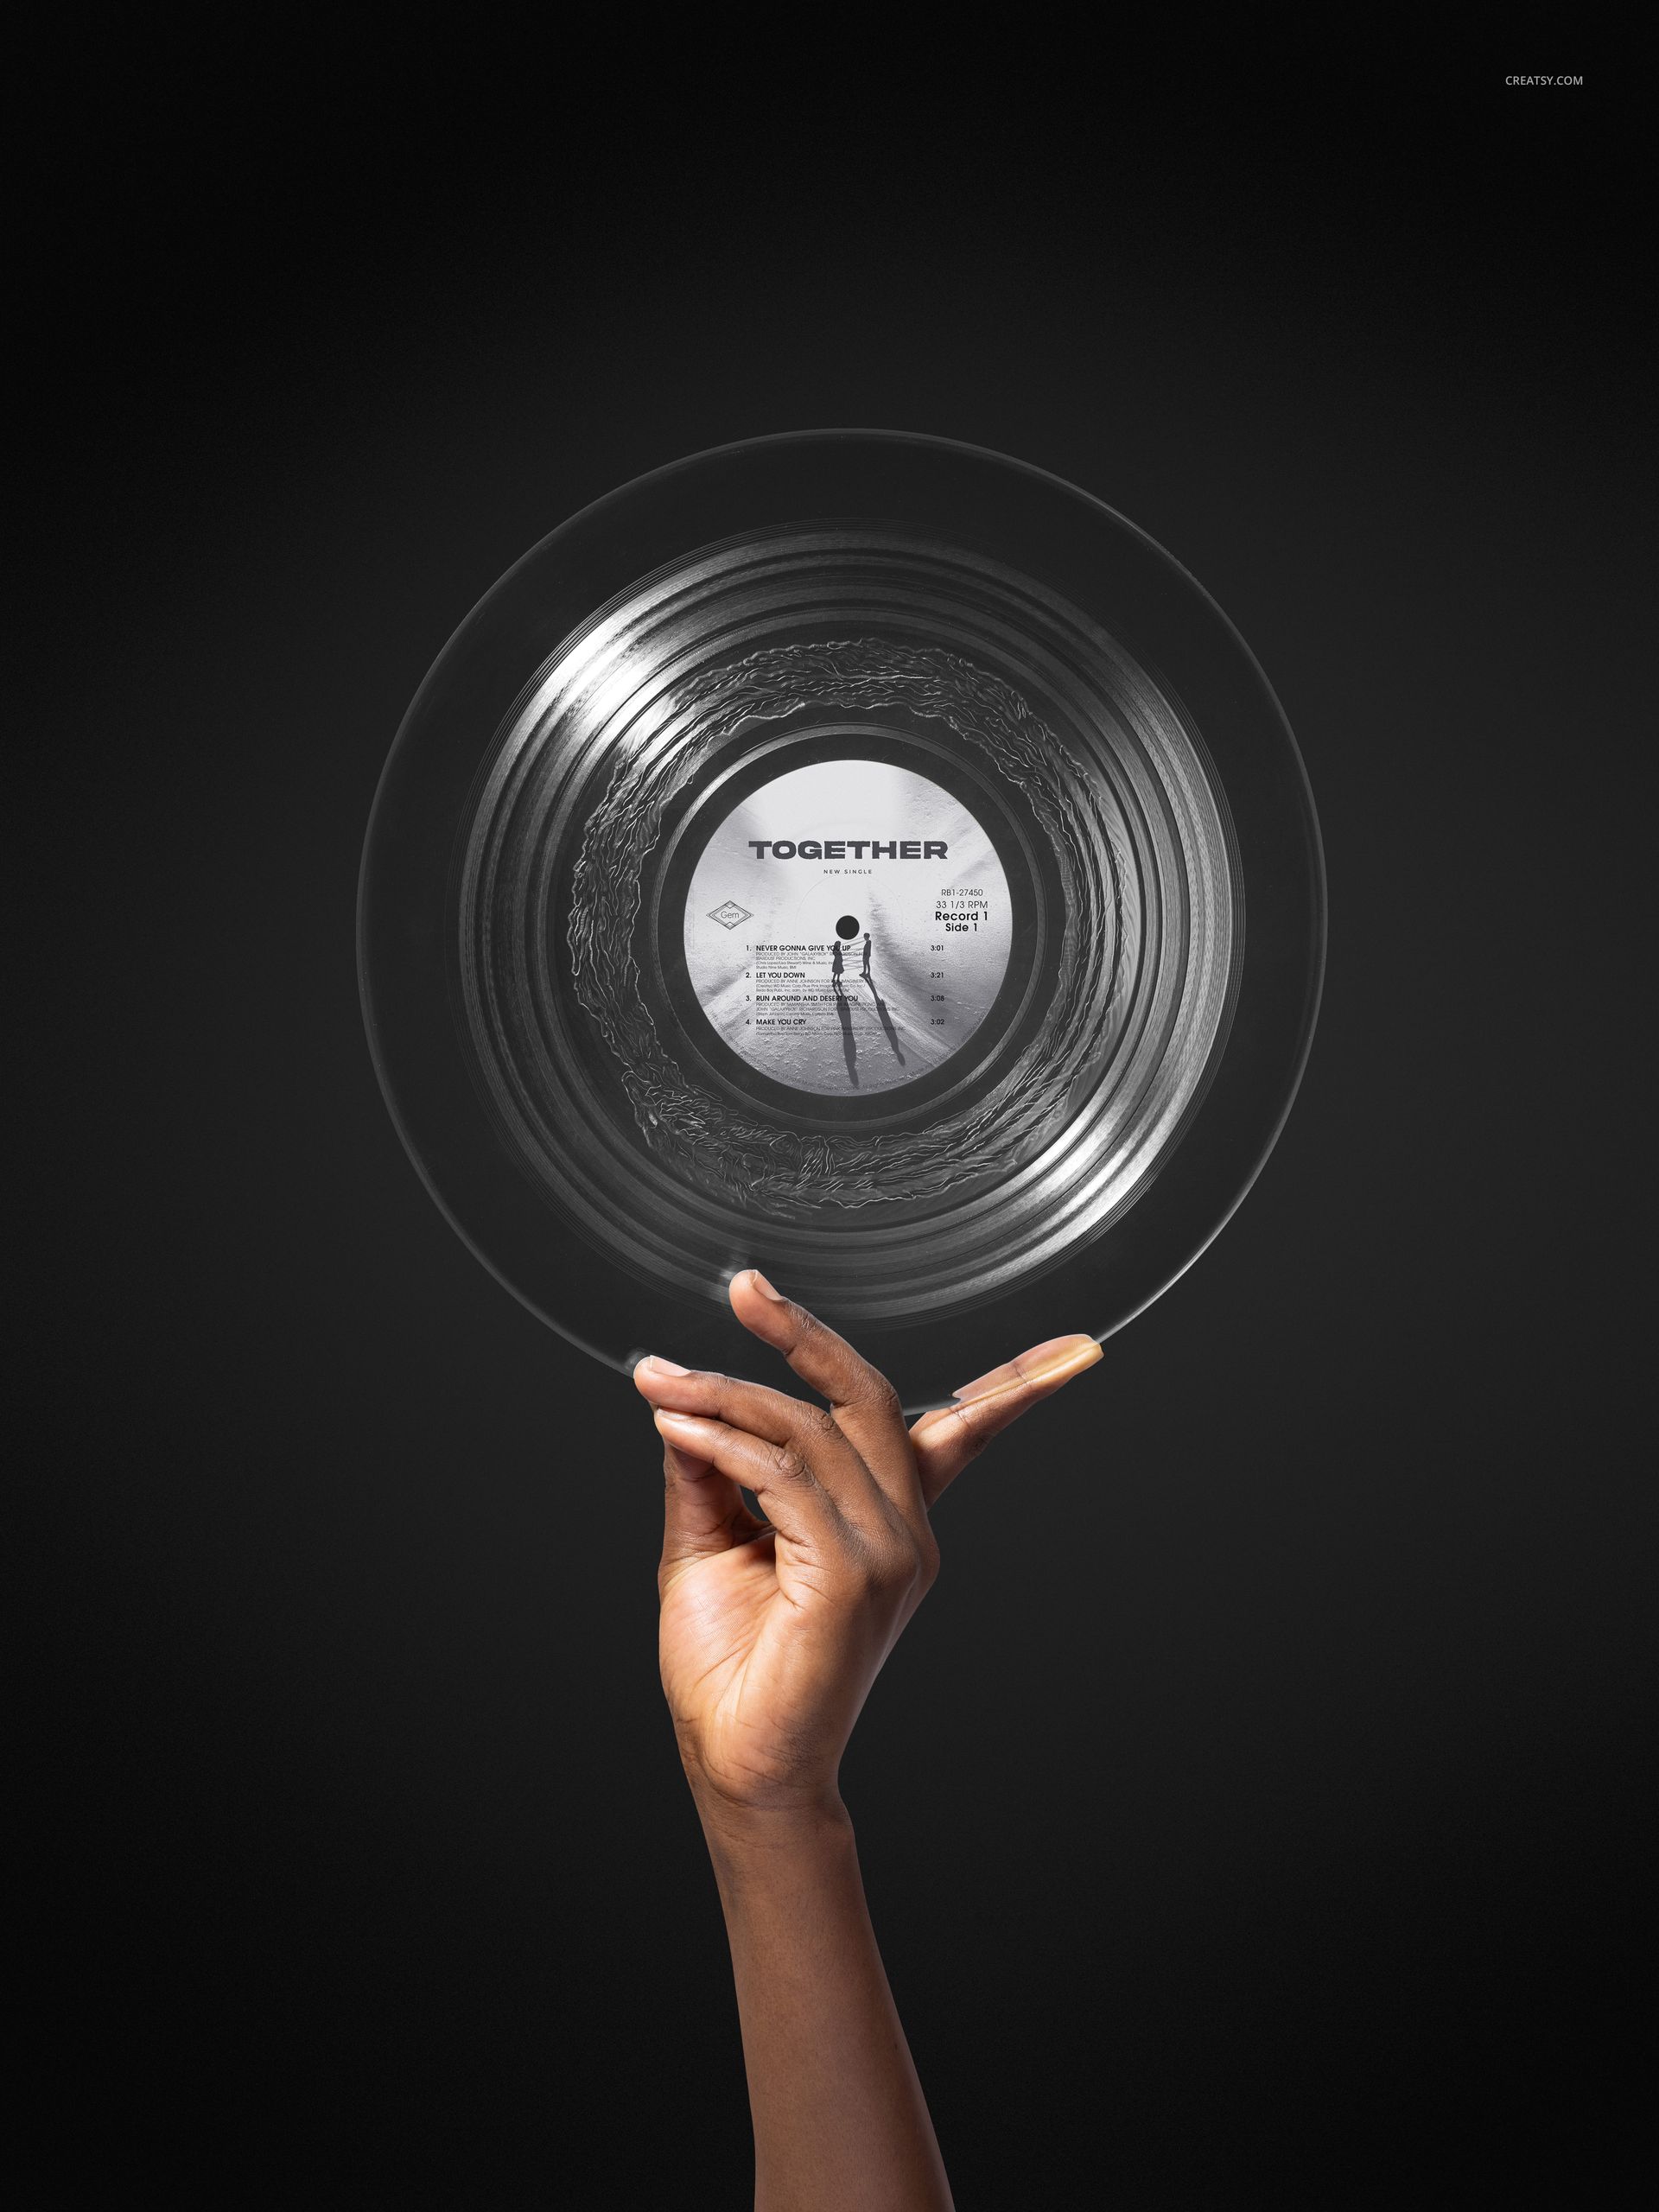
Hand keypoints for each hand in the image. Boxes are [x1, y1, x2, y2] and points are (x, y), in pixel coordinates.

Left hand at [633, 1270, 1100, 1827]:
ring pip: (812, 1430)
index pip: (965, 1434)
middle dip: (805, 1336)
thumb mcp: (712, 1543)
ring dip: (727, 1396)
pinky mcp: (855, 1575)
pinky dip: (724, 1442)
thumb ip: (712, 1471)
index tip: (1080, 1351)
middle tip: (746, 1289)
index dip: (1022, 1385)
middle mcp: (906, 1532)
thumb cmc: (731, 1669)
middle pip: (869, 1398)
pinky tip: (676, 1428)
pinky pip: (785, 1476)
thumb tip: (686, 1396)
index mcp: (892, 1523)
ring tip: (659, 1385)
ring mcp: (890, 1553)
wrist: (737, 1766)